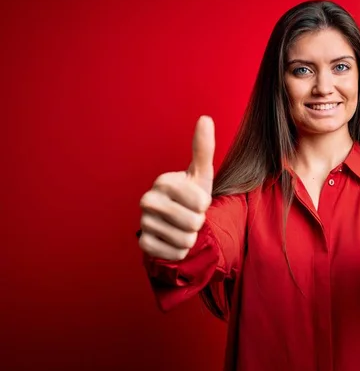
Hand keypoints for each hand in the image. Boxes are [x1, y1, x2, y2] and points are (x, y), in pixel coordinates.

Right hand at [138, 115, 214, 260]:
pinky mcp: (144, 245)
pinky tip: (173, 240)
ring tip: (181, 227)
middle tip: (189, 217)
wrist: (177, 224)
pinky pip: (175, 253)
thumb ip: (203, 148)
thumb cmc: (191, 196)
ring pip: (185, 240)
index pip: (201, 202)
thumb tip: (205, 118)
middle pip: (193, 222)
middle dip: (198, 223)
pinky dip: (180, 250)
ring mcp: (143, 223)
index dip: (205, 205)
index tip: (196, 201)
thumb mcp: (200, 174)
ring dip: (190, 237)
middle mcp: (148, 200)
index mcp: (163, 182)